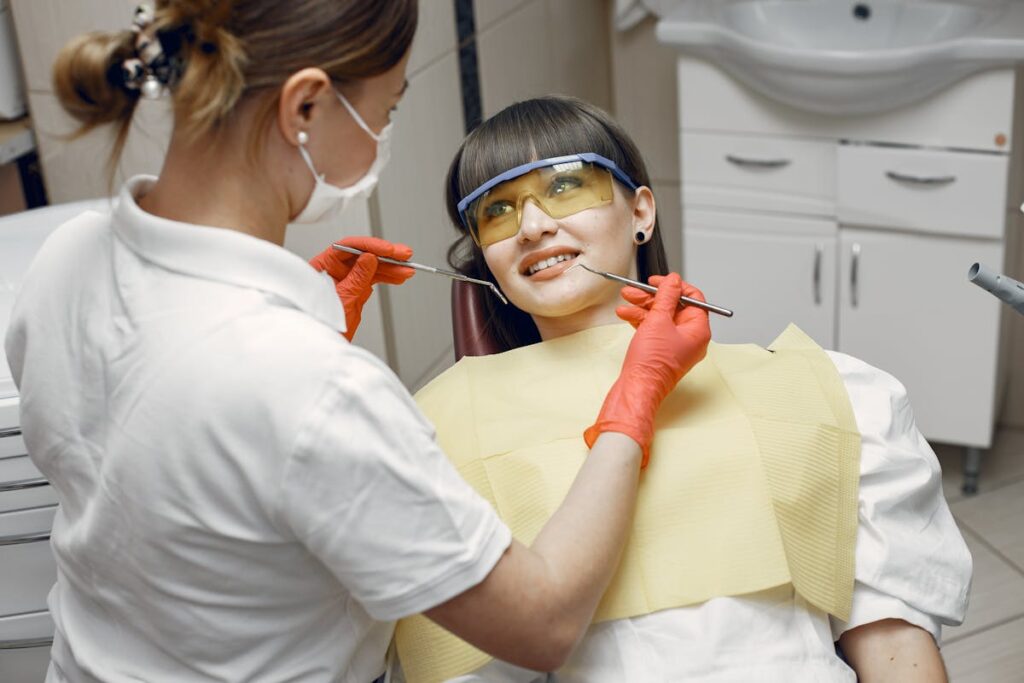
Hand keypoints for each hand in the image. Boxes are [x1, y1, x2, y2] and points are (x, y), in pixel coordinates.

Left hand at [309, 236, 414, 341]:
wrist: (326, 343)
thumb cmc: (322, 323)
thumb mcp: (342, 298)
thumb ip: (357, 277)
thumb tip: (369, 258)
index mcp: (322, 266)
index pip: (347, 248)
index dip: (370, 246)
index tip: (388, 250)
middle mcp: (333, 270)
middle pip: (362, 255)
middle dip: (385, 255)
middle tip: (403, 254)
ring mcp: (345, 280)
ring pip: (371, 267)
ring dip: (391, 268)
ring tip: (406, 269)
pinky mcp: (355, 290)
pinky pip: (373, 279)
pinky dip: (387, 277)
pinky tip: (398, 276)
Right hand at [583, 273, 710, 466]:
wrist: (637, 387)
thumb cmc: (652, 363)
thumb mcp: (659, 320)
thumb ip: (667, 296)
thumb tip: (674, 280)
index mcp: (698, 331)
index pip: (694, 299)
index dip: (675, 286)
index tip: (660, 281)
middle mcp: (690, 338)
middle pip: (674, 307)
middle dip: (652, 297)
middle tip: (635, 290)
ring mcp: (675, 346)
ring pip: (661, 317)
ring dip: (642, 307)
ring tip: (625, 301)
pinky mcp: (661, 351)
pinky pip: (654, 329)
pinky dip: (640, 321)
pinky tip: (626, 314)